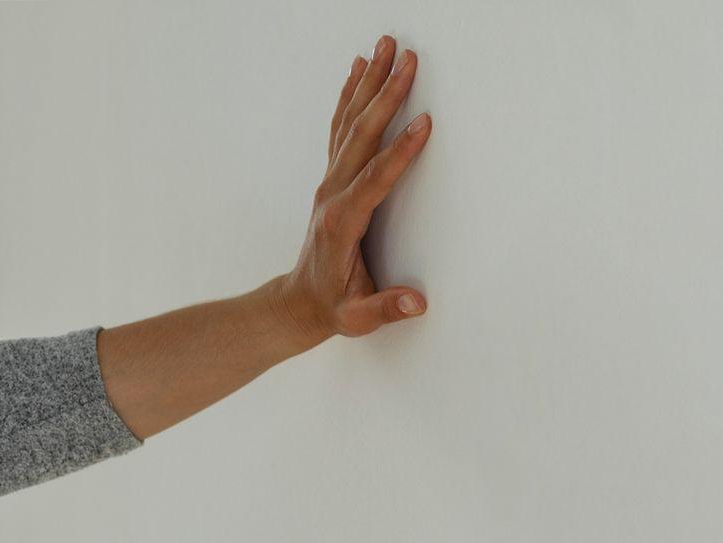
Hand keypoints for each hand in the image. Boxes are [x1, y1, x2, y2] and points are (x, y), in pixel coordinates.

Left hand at [279, 36, 431, 342]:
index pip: (374, 181)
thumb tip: (416, 304)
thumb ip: (384, 309)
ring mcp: (329, 183)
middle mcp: (331, 196)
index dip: (399, 153)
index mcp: (340, 224)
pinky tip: (359, 68)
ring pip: (351, 124)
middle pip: (361, 138)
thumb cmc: (332, 308)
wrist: (298, 304)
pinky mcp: (332, 178)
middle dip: (386, 96)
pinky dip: (350, 97)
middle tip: (409, 58)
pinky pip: (341, 128)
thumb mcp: (357, 318)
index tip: (424, 122)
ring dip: (370, 84)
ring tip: (387, 45)